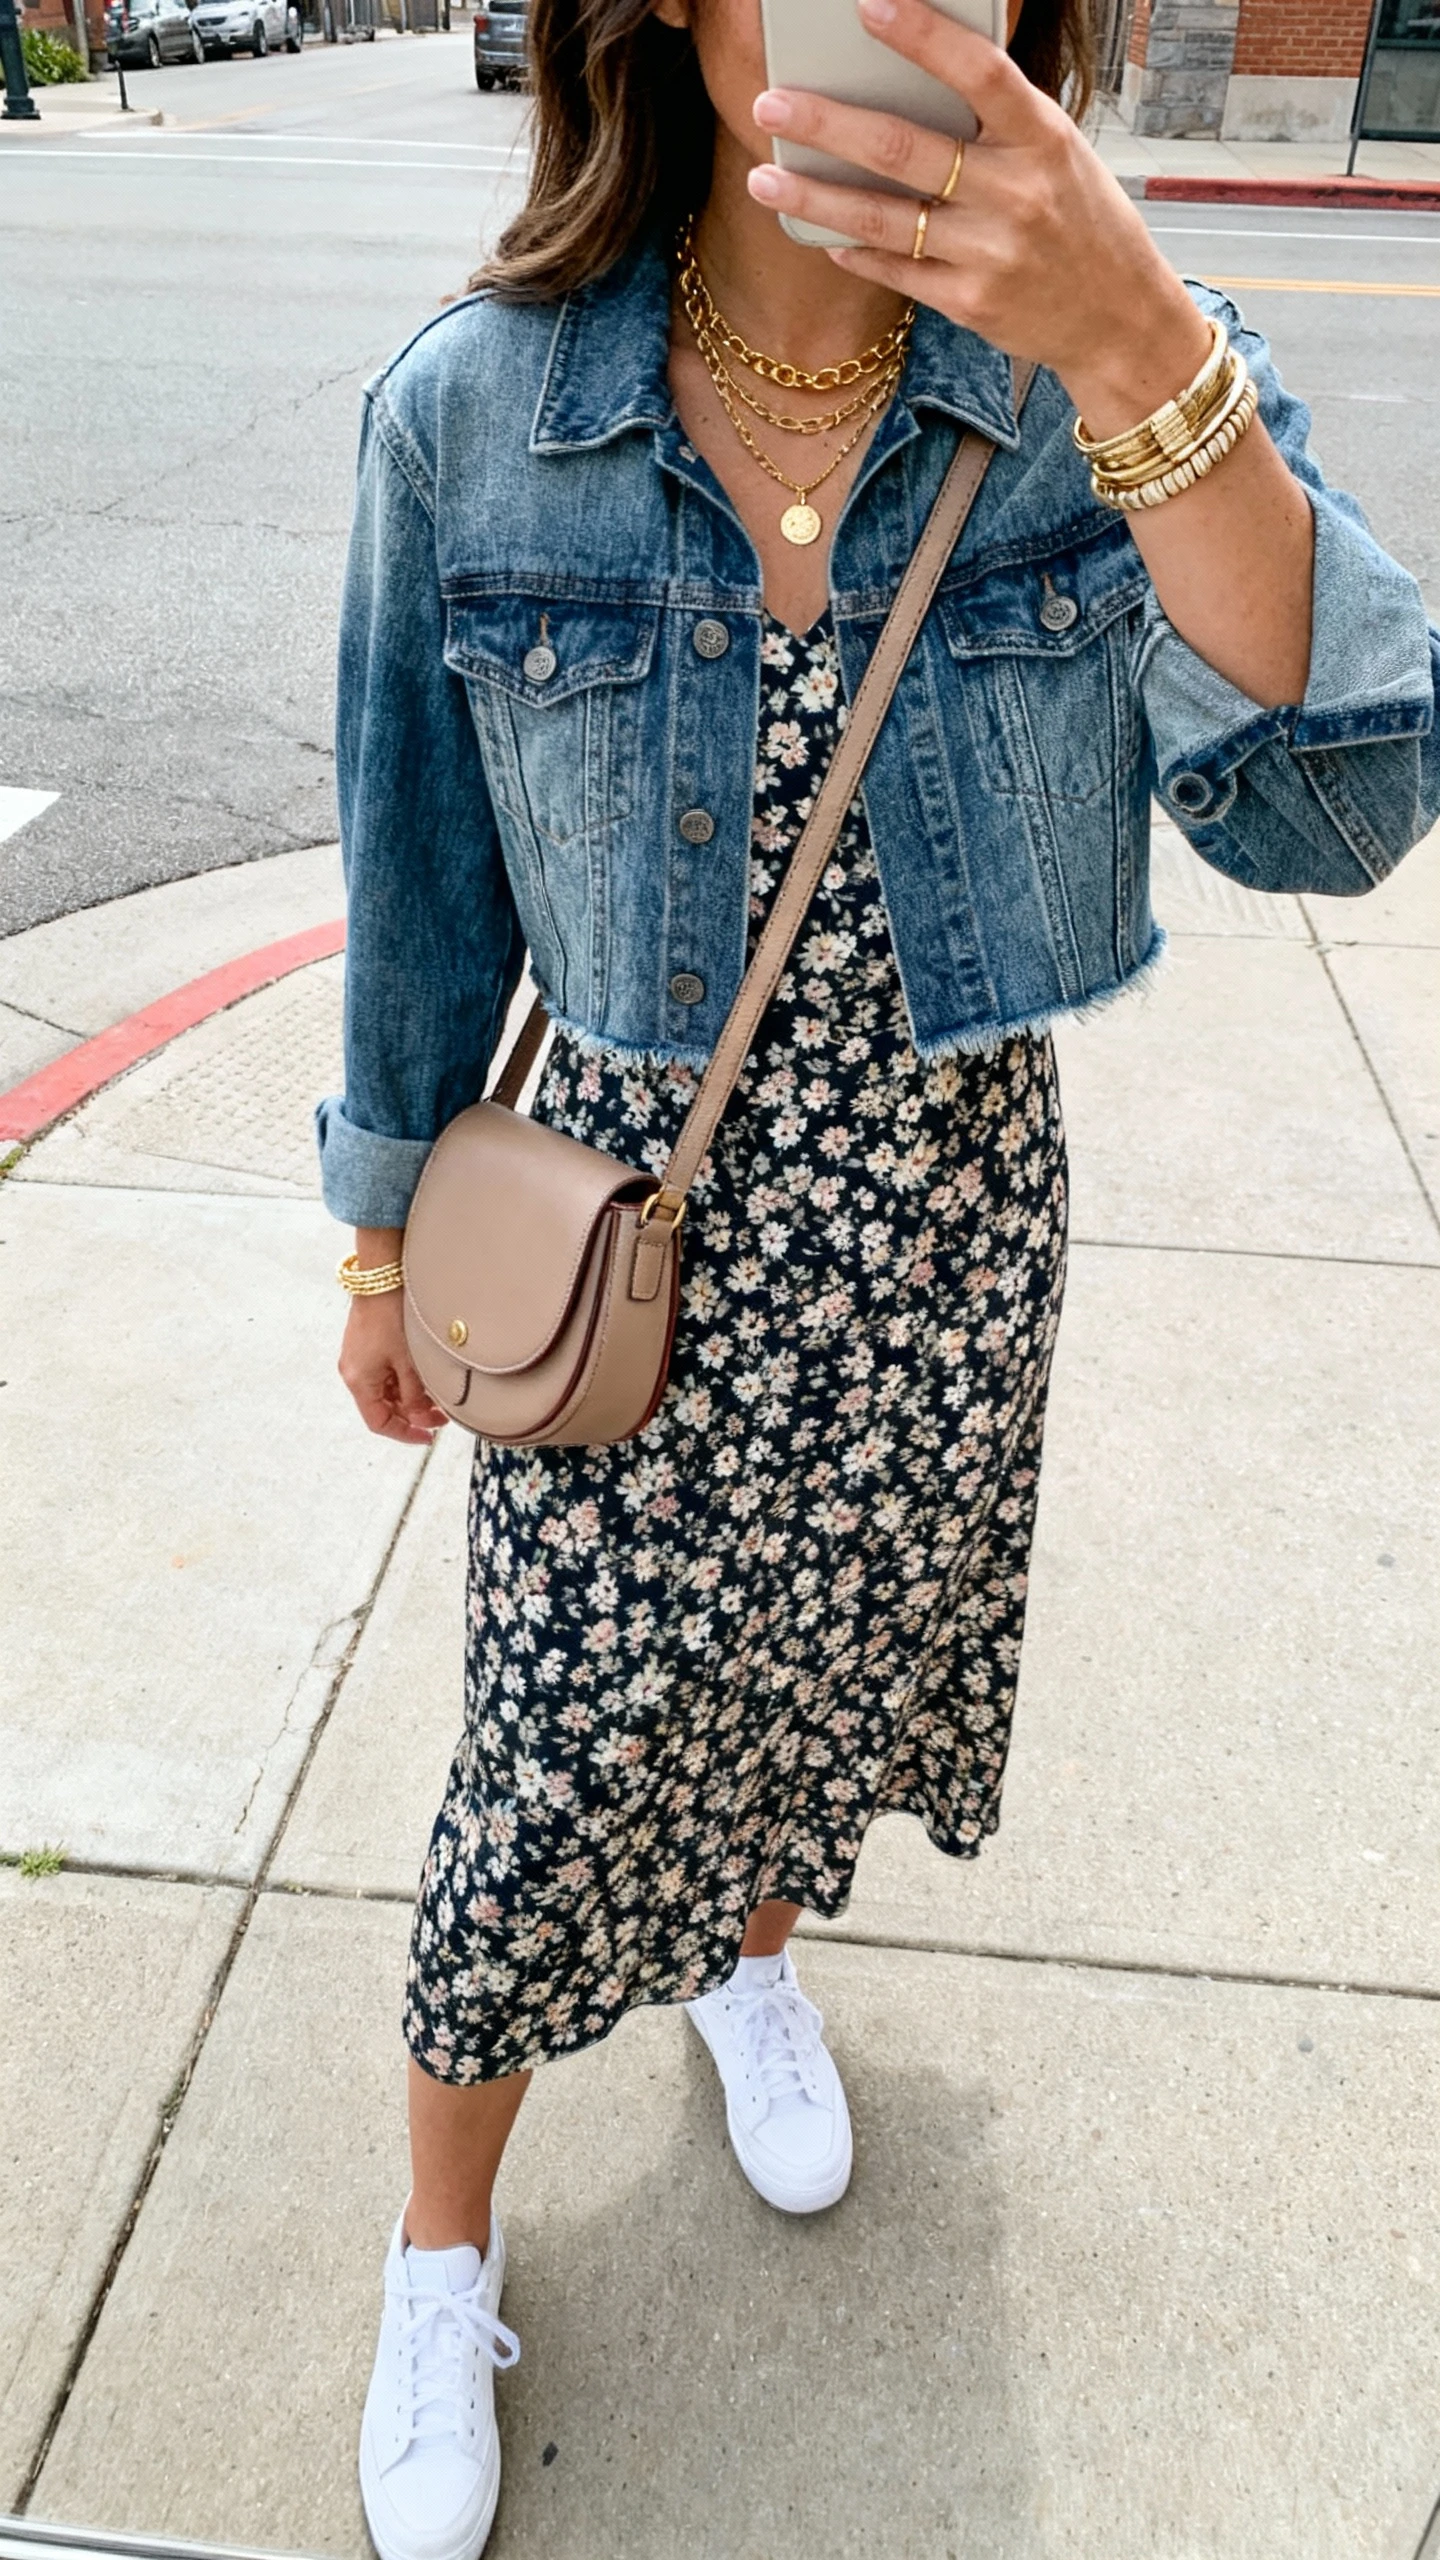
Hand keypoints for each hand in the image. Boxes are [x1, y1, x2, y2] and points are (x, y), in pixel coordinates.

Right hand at [339, 1291, 447, 1444]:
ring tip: (436, 1394)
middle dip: (413, 1414)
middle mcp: (353, 1371)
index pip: (379, 1423)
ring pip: (385, 1390)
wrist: (382, 1276)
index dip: (405, 1434)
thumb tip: (422, 1417)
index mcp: (360, 1380)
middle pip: (383, 1407)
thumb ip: (415, 1396)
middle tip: (442, 1415)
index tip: (428, 1438)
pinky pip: (384, 1373)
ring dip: (410, 1397)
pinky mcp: (365, 1344)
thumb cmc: (392, 1315)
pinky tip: (423, 1376)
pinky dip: (403, 1380)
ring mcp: (358, 1357)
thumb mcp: (410, 1363)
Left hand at [747, 0, 1212, 438]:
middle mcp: (1016, 194)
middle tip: (771, 103)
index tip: (867, 6)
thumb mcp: (1058, 154)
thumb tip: (914, 79)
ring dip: (815, 196)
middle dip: (827, 123)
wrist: (1121, 319)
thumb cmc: (1083, 223)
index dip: (923, 37)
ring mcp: (991, 253)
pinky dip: (853, 250)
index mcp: (1043, 138)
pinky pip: (896, 270)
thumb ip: (997, 122)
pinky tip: (819, 234)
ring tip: (765, 177)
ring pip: (883, 218)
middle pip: (903, 149)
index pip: (980, 73)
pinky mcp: (970, 303)